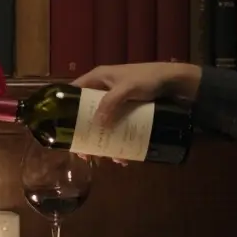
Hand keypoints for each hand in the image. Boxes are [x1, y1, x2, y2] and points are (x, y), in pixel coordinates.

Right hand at [70, 62, 199, 164]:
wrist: (173, 80)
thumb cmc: (147, 78)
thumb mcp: (127, 89)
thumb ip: (110, 103)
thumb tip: (96, 124)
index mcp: (98, 78)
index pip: (74, 90)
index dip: (65, 106)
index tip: (62, 126)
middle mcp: (103, 89)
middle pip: (86, 112)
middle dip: (85, 132)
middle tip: (83, 151)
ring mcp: (116, 101)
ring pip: (102, 122)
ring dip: (102, 140)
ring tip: (103, 158)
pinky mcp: (127, 110)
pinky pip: (117, 126)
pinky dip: (118, 140)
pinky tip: (122, 155)